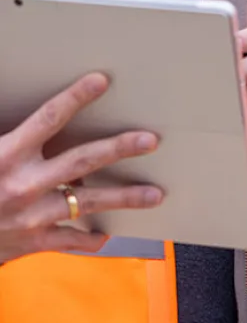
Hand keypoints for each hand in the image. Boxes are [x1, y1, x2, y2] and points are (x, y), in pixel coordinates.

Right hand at [0, 73, 162, 263]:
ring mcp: (31, 216)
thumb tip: (16, 110)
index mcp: (5, 156)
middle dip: (119, 148)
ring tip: (156, 194)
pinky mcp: (31, 242)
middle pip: (82, 160)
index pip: (47, 119)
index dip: (75, 98)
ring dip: (125, 198)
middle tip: (150, 140)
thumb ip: (3, 134)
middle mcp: (23, 184)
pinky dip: (89, 240)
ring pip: (88, 203)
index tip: (101, 80)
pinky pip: (69, 241)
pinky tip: (106, 236)